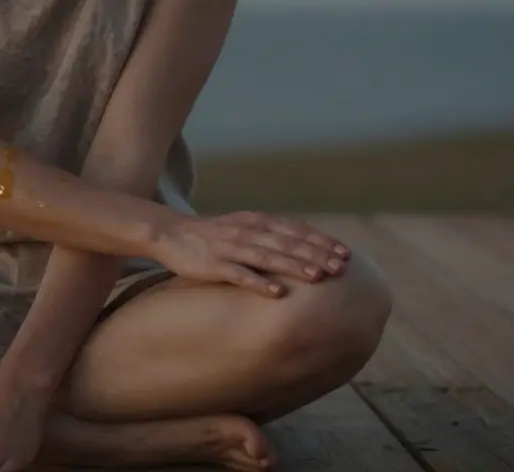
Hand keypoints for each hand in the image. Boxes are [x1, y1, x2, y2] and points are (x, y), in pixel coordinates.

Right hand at [150, 211, 350, 297]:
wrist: (168, 233)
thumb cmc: (211, 236)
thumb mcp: (244, 228)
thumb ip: (271, 234)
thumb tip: (305, 247)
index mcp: (256, 222)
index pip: (296, 230)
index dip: (321, 241)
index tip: (345, 254)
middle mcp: (247, 231)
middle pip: (287, 243)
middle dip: (316, 254)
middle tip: (341, 268)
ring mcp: (229, 247)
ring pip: (268, 256)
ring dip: (294, 265)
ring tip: (318, 277)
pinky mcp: (212, 264)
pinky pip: (239, 273)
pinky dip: (258, 282)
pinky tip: (277, 292)